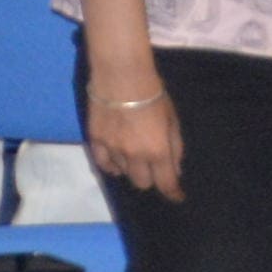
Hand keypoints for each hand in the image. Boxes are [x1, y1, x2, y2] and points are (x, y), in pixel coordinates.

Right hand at [94, 66, 187, 201]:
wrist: (121, 76)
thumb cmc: (154, 96)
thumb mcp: (173, 121)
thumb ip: (175, 148)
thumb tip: (174, 169)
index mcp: (158, 151)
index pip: (166, 183)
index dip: (173, 193)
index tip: (176, 196)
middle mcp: (134, 155)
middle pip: (143, 183)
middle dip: (151, 179)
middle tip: (153, 168)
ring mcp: (112, 149)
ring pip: (123, 173)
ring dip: (131, 169)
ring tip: (133, 157)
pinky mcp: (95, 140)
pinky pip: (103, 163)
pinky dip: (111, 166)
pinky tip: (116, 163)